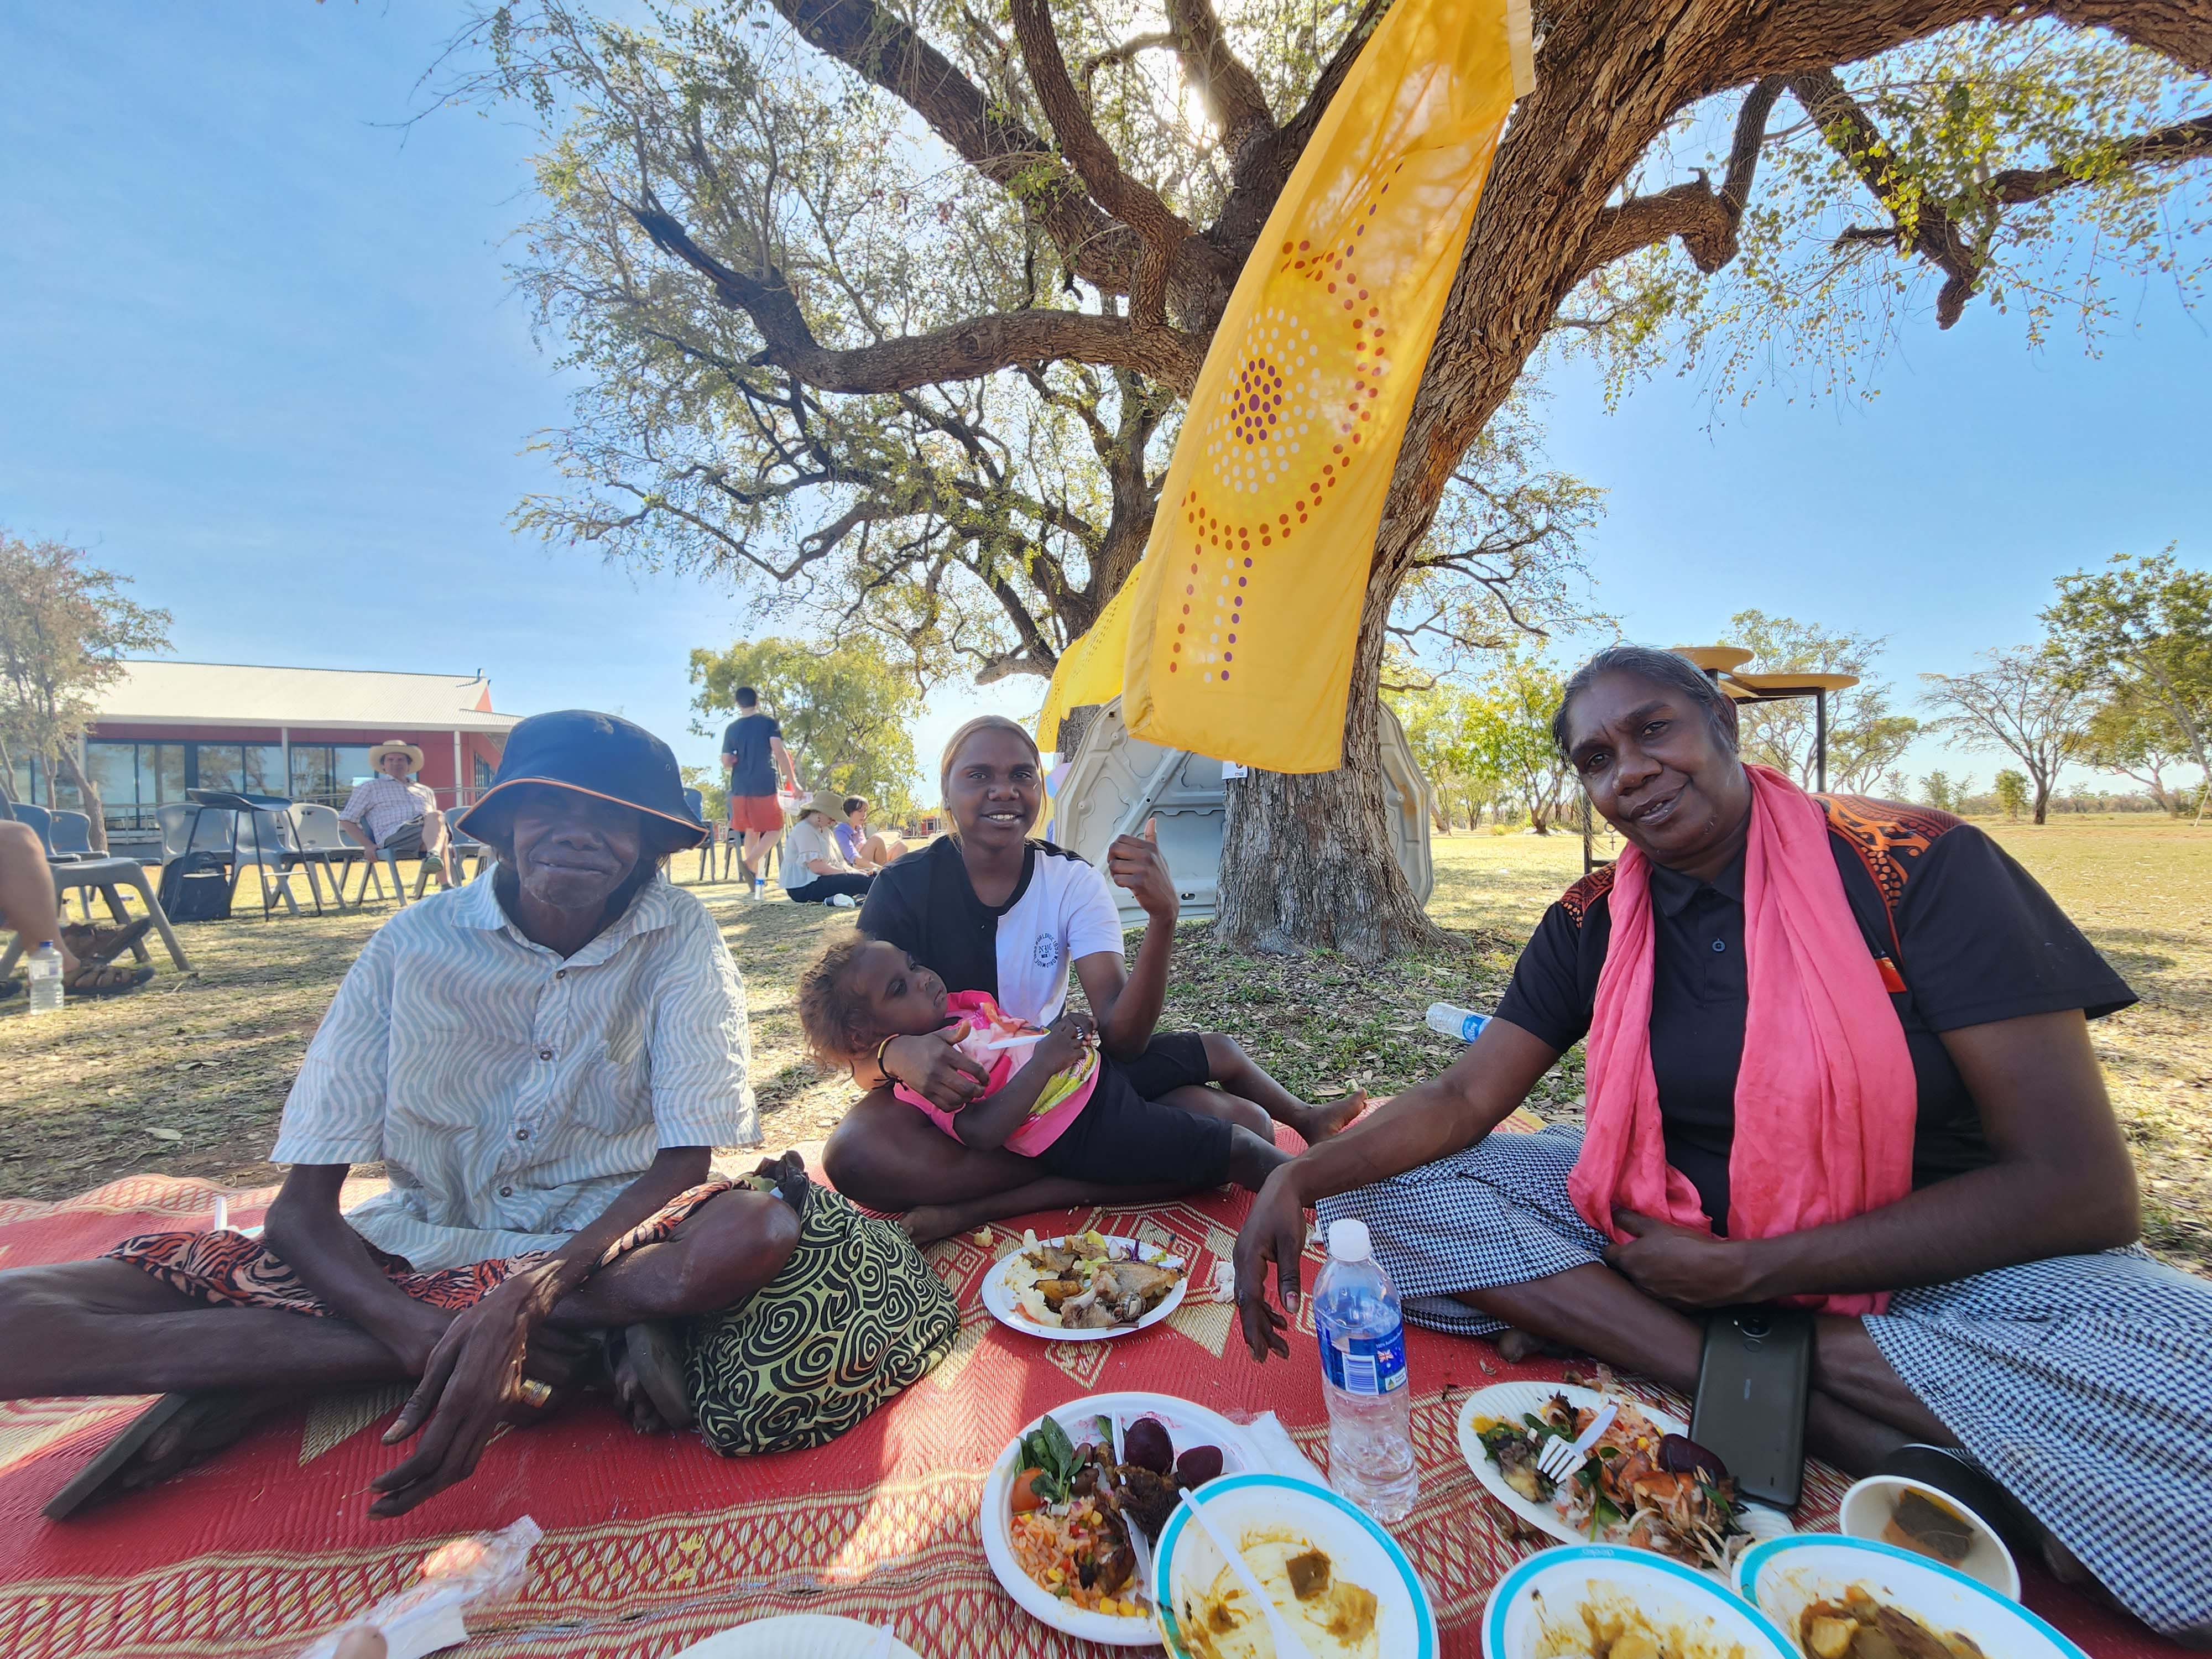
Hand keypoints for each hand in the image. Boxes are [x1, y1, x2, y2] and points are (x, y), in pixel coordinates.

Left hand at [370, 1267, 559, 1516]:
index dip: (400, 1477)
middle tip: (380, 1510)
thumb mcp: (438, 1356)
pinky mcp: (499, 1414)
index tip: (375, 1487)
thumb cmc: (472, 1327)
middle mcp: (482, 1413)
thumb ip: (417, 1401)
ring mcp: (495, 1415)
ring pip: (463, 1468)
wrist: (517, 1313)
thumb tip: (390, 1441)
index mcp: (462, 1396)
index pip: (429, 1453)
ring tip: (400, 1499)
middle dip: (412, 1496)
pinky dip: (450, 1472)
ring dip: (431, 1490)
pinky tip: (429, 1475)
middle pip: (446, 1472)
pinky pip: (474, 1454)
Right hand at [882, 1028, 990, 1111]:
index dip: (984, 1075)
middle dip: (979, 1091)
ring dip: (968, 1099)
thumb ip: (957, 1034)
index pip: (972, 1068)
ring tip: (971, 1094)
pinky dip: (955, 1106)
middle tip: (982, 1089)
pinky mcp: (925, 1094)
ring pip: (957, 1099)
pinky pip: (945, 1106)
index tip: (986, 1078)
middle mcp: (938, 1070)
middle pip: (966, 1087)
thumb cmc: (923, 1045)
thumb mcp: (940, 1036)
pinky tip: (958, 1100)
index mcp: (945, 1054)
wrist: (898, 1056)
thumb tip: (969, 1024)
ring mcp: (931, 1084)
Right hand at [1032, 1011, 1094, 1073]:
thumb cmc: (1039, 1056)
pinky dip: (1082, 1054)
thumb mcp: (1040, 1043)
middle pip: (1074, 1029)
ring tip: (1076, 1049)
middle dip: (1075, 1033)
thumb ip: (1047, 1039)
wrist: (1041, 1066)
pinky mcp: (1072, 1054)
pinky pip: (1082, 1052)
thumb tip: (1047, 1038)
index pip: (1064, 1024)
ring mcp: (1068, 1045)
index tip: (1066, 1032)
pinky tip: (1079, 1056)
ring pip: (1080, 1041)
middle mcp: (1062, 1037)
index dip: (1066, 1027)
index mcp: (1054, 1033)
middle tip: (1074, 1039)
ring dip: (1079, 1045)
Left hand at [1106, 821, 1176, 921]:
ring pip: (1113, 865)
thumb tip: (1152, 821)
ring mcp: (1143, 869)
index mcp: (1150, 847)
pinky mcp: (1139, 882)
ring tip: (1124, 877)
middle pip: (1114, 849)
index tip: (1119, 856)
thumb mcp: (1158, 855)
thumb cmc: (1160, 879)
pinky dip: (1119, 883)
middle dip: (1111, 859)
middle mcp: (1147, 856)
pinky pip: (1117, 879)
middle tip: (1117, 867)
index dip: (1116, 848)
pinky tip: (1127, 884)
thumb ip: (1152, 838)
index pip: (1121, 838)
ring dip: (1115, 873)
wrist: (1166, 902)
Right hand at [1232, 1167, 1310, 1362]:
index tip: (1259, 1352)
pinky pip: (1254, 1289)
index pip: (1248, 1301)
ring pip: (1250, 1299)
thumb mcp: (1292, 1244)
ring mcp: (1244, 1261)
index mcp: (1247, 1258)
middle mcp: (1240, 1262)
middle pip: (1247, 1305)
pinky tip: (1279, 1318)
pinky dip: (1266, 1306)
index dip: (1253, 1328)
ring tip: (1281, 1345)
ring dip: (1264, 1321)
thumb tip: (1291, 1311)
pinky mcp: (1251, 1260)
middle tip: (1275, 1356)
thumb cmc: (1286, 1212)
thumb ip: (1289, 1277)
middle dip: (1260, 1332)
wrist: (1280, 1187)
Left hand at [1604, 1210, 1755, 1308]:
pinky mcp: (1671, 1307)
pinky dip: (1666, 1288)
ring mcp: (1653, 1297)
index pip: (1608, 1254)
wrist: (1721, 1272)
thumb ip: (1630, 1220)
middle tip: (1648, 1252)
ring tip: (1667, 1265)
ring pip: (1643, 1284)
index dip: (1614, 1246)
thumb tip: (1614, 1213)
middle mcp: (1636, 1282)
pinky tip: (1679, 1279)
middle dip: (1632, 1262)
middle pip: (1625, 1270)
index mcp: (1629, 1261)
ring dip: (1649, 1276)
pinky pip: (1661, 1296)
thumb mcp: (1656, 1226)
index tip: (1621, 1241)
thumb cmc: (1687, 1245)